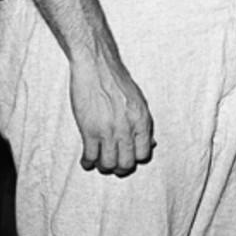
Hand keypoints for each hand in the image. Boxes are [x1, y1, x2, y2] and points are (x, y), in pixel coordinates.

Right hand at [69, 54, 154, 175]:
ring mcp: (108, 130)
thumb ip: (143, 124)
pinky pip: (90, 156)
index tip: (127, 157)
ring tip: (99, 161)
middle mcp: (128, 128)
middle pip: (126, 164)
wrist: (97, 66)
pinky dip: (87, 162)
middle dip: (119, 168)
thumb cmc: (117, 82)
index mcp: (142, 120)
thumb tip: (149, 144)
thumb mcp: (139, 102)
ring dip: (103, 166)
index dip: (135, 159)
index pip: (144, 154)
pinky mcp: (89, 130)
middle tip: (113, 165)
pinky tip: (86, 159)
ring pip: (108, 164)